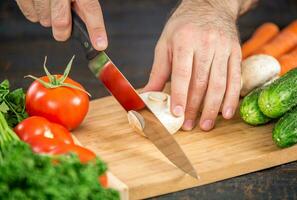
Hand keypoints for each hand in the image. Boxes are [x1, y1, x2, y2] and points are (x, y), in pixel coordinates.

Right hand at [16, 0, 106, 49]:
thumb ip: (84, 7)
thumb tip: (92, 33)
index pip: (90, 8)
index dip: (96, 28)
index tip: (100, 45)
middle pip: (61, 21)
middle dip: (63, 32)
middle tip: (63, 30)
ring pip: (45, 20)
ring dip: (49, 20)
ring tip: (51, 8)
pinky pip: (31, 16)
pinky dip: (36, 15)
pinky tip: (40, 5)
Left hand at [144, 0, 241, 130]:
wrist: (210, 6)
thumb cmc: (183, 27)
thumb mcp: (165, 44)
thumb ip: (158, 71)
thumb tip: (147, 95)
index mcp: (185, 41)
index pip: (182, 73)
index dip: (179, 95)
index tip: (176, 114)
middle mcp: (207, 44)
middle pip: (201, 82)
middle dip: (194, 107)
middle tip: (188, 125)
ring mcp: (224, 48)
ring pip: (219, 84)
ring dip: (212, 108)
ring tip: (205, 125)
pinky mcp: (236, 52)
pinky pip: (235, 79)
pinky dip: (231, 98)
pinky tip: (226, 113)